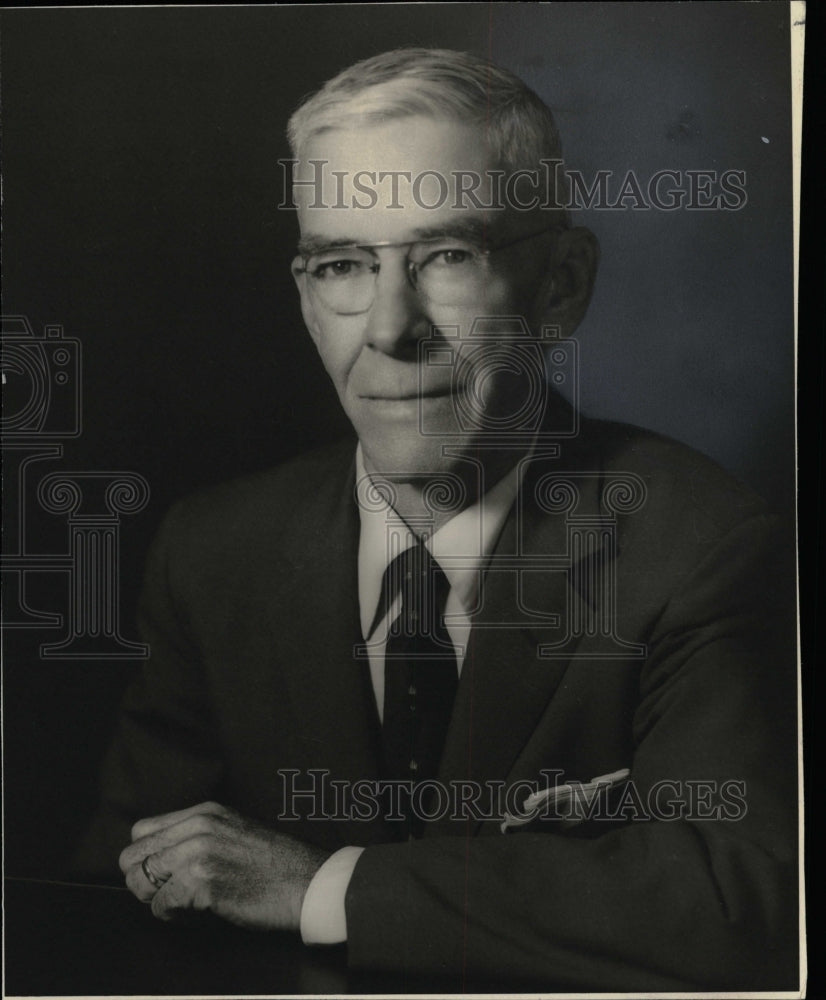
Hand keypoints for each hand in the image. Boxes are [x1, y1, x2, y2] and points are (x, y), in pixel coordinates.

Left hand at [119, 801, 330, 929]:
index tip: (163, 872)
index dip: (146, 856)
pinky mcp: (202, 882)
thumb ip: (197, 834)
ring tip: (183, 903)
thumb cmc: (274, 865)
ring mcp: (199, 853)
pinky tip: (196, 912)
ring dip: (156, 899)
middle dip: (143, 880)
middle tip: (168, 892)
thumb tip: (158, 856)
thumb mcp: (233, 831)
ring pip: (140, 881)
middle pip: (132, 856)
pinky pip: (160, 905)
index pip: (142, 830)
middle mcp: (197, 827)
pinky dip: (172, 915)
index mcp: (204, 812)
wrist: (306, 882)